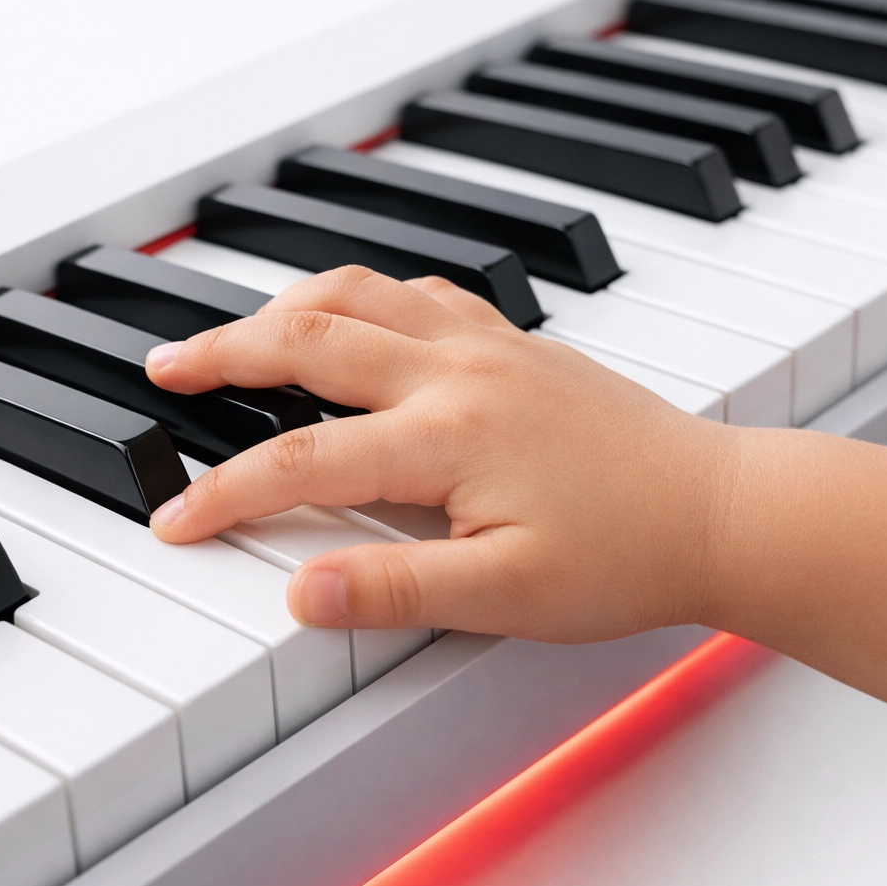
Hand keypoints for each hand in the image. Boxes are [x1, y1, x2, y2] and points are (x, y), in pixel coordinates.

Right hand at [143, 265, 736, 641]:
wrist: (722, 509)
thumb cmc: (628, 553)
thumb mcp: (509, 596)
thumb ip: (397, 588)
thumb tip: (302, 593)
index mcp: (447, 435)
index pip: (301, 461)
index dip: (225, 494)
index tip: (174, 519)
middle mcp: (457, 371)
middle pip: (309, 338)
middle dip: (222, 351)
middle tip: (164, 367)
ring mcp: (487, 345)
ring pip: (360, 292)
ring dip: (285, 304)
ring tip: (237, 332)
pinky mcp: (512, 342)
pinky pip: (417, 290)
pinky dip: (361, 293)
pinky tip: (350, 314)